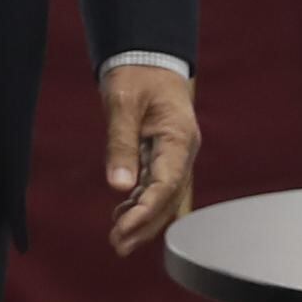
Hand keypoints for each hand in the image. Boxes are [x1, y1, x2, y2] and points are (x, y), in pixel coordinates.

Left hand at [100, 64, 201, 256]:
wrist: (148, 55)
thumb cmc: (137, 73)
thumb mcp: (123, 103)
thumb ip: (121, 143)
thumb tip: (119, 187)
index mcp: (179, 138)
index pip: (166, 185)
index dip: (146, 211)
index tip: (123, 230)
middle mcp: (183, 151)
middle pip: (169, 198)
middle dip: (145, 225)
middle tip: (118, 246)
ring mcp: (176, 154)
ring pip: (164, 196)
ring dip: (144, 219)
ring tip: (119, 240)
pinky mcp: (165, 155)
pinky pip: (157, 186)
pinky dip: (141, 203)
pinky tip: (123, 216)